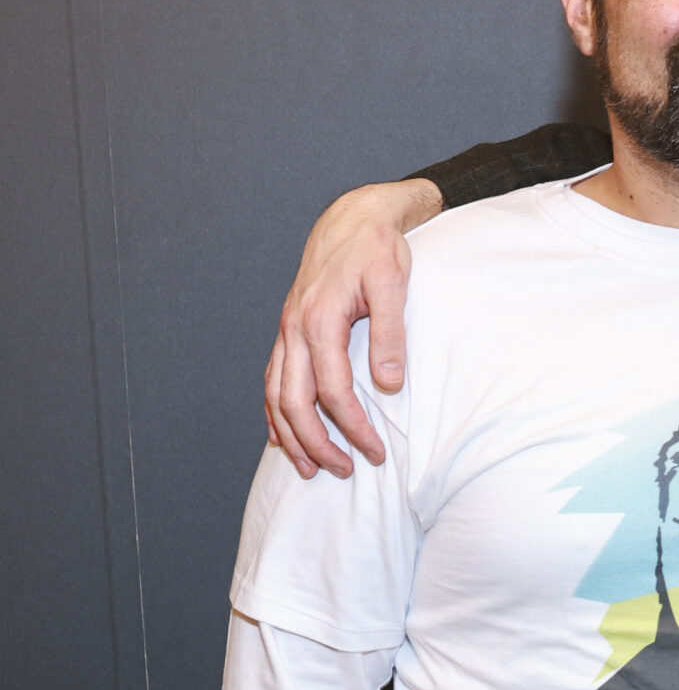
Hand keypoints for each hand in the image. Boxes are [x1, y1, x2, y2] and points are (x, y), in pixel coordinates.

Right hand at [265, 177, 441, 478]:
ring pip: (275, 395)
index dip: (354, 428)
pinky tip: (282, 435)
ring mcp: (286, 331)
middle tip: (346, 471)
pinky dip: (274, 412)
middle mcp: (294, 329)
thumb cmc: (377, 249)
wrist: (354, 218)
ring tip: (310, 469)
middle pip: (294, 402)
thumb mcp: (394, 284)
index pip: (333, 392)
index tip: (376, 452)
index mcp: (320, 320)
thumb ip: (391, 333)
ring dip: (291, 436)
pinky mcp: (289, 331)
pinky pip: (273, 380)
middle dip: (317, 443)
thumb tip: (389, 384)